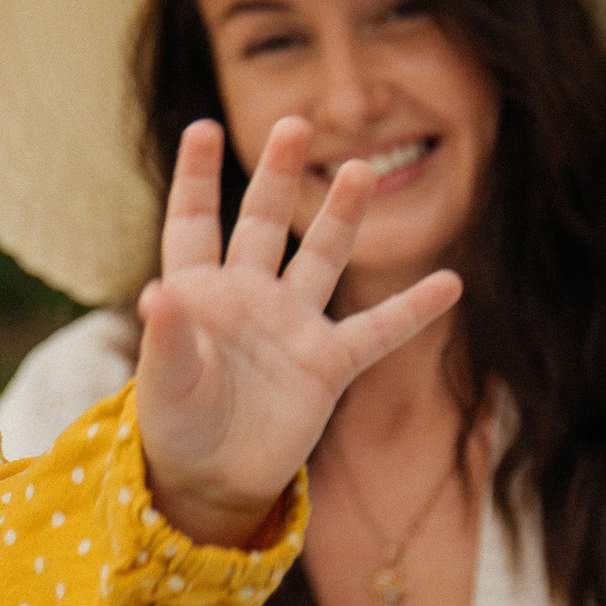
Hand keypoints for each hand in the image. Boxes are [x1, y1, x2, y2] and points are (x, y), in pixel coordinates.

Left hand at [135, 117, 462, 546]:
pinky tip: (450, 283)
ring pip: (321, 259)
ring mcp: (291, 325)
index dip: (197, 176)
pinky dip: (412, 311)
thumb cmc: (176, 424)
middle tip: (296, 124)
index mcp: (198, 290)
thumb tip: (156, 294)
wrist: (213, 480)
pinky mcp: (327, 364)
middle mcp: (247, 296)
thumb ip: (169, 338)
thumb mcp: (166, 382)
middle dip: (280, 175)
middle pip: (264, 222)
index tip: (203, 127)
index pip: (195, 221)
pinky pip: (377, 331)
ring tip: (363, 172)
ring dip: (342, 218)